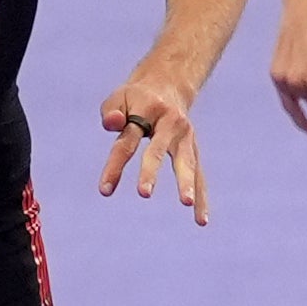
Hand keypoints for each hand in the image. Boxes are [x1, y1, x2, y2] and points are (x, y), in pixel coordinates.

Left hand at [97, 71, 208, 224]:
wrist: (169, 84)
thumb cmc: (135, 98)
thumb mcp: (119, 98)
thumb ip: (111, 112)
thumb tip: (111, 125)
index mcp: (147, 110)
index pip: (127, 142)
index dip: (115, 166)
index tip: (104, 191)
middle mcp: (170, 123)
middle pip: (158, 150)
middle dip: (151, 171)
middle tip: (143, 194)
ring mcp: (185, 136)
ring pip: (186, 162)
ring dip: (186, 183)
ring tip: (186, 204)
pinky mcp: (193, 149)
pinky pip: (199, 175)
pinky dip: (201, 197)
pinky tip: (201, 220)